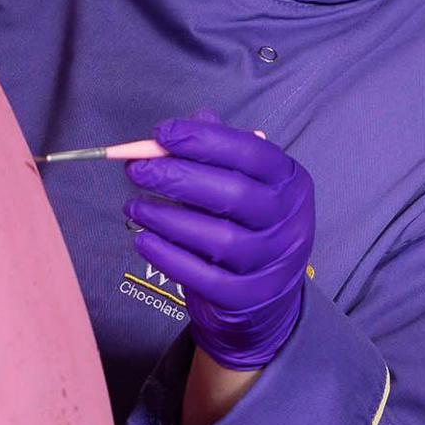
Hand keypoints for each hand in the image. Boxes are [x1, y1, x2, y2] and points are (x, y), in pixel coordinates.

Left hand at [125, 112, 314, 370]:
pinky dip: (168, 256)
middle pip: (233, 194)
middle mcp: (289, 221)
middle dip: (178, 177)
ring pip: (217, 237)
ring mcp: (270, 262)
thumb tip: (186, 124)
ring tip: (134, 207)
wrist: (267, 300)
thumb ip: (220, 154)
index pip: (251, 153)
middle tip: (137, 170)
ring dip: (166, 217)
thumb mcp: (247, 187)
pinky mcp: (246, 297)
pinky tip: (143, 240)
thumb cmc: (248, 228)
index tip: (161, 133)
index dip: (204, 139)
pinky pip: (203, 276)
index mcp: (290, 183)